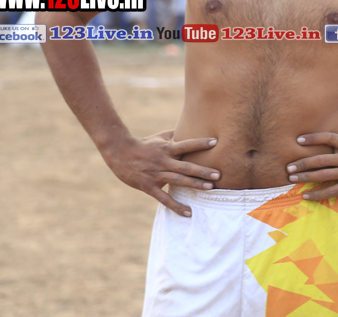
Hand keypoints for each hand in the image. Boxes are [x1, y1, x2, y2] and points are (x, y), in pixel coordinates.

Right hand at [101, 130, 219, 216]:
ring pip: (178, 181)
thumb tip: (192, 125)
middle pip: (185, 166)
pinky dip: (176, 206)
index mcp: (167, 148)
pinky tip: (188, 213)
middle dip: (202, 171)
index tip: (215, 142)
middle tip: (218, 174)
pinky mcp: (149, 186)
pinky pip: (164, 198)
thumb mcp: (160, 137)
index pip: (186, 145)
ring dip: (194, 185)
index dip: (200, 143)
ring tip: (210, 188)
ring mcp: (156, 175)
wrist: (119, 152)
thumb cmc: (144, 144)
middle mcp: (163, 161)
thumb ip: (176, 134)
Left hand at [287, 132, 337, 201]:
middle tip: (288, 167)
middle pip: (321, 159)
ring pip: (323, 175)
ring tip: (292, 179)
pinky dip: (316, 194)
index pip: (329, 138)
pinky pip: (330, 190)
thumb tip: (330, 125)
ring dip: (305, 177)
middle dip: (303, 163)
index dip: (314, 138)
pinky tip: (305, 195)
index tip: (298, 140)